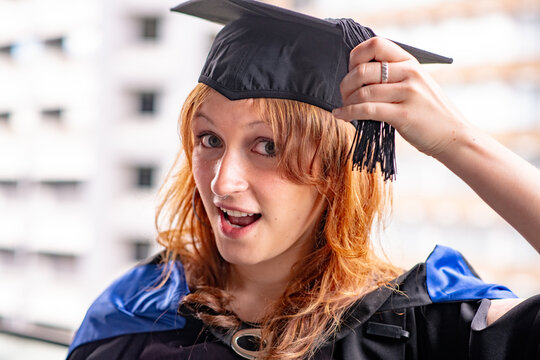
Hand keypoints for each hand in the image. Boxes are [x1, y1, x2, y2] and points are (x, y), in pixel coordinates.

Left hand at [332, 37, 467, 158]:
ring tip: (343, 107)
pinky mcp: (403, 115)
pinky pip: (367, 110)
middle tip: (343, 94)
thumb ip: (394, 75)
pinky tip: (342, 115)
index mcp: (410, 62)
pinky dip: (349, 113)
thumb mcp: (416, 83)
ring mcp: (408, 94)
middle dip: (346, 83)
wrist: (453, 135)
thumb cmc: (429, 112)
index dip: (356, 56)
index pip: (376, 44)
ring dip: (346, 101)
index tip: (350, 69)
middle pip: (363, 70)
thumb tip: (358, 74)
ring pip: (363, 92)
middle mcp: (409, 74)